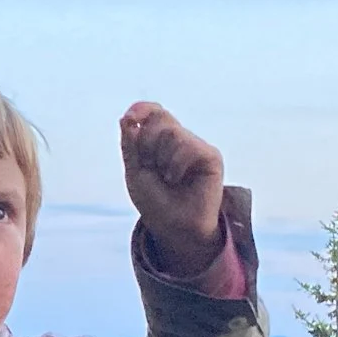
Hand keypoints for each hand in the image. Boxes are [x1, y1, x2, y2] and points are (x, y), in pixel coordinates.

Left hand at [120, 101, 225, 275]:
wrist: (173, 227)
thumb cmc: (155, 202)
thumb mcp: (134, 171)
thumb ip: (130, 144)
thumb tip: (127, 118)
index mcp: (161, 140)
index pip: (153, 112)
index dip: (142, 109)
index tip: (130, 118)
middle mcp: (180, 139)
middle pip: (159, 118)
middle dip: (146, 144)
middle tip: (152, 168)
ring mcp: (195, 146)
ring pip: (171, 133)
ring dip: (161, 159)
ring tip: (167, 178)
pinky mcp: (210, 156)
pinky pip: (188, 146)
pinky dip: (176, 165)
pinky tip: (177, 179)